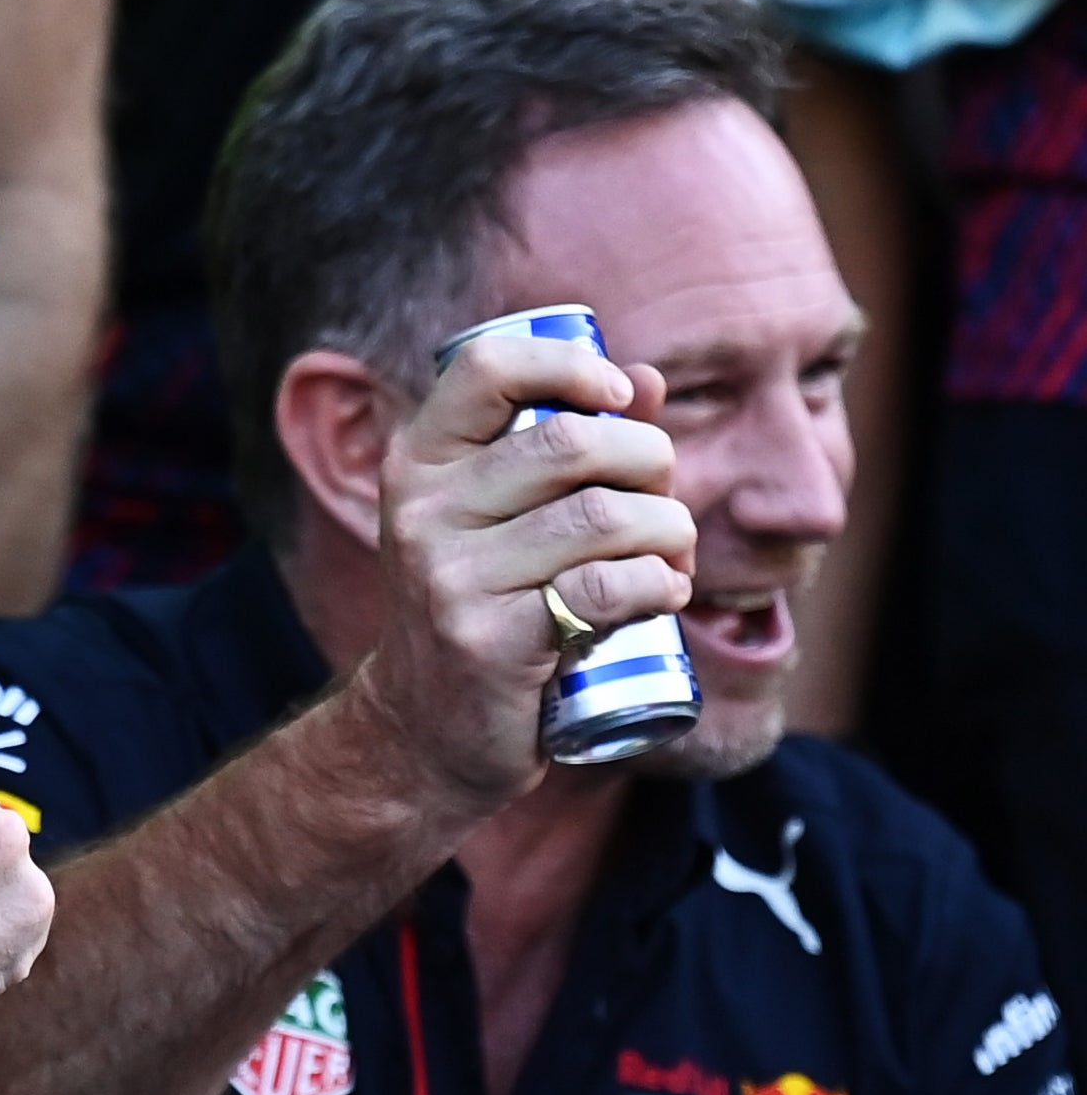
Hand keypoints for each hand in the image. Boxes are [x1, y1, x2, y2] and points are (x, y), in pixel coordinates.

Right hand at [355, 332, 694, 809]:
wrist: (422, 728)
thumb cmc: (482, 605)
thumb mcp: (496, 517)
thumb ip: (563, 443)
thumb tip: (648, 382)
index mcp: (419, 463)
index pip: (487, 367)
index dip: (570, 366)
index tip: (620, 397)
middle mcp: (423, 512)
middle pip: (572, 441)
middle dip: (651, 462)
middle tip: (664, 502)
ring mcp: (450, 578)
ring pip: (602, 517)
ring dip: (671, 531)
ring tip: (674, 556)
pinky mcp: (488, 642)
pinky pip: (605, 590)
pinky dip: (659, 586)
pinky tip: (665, 595)